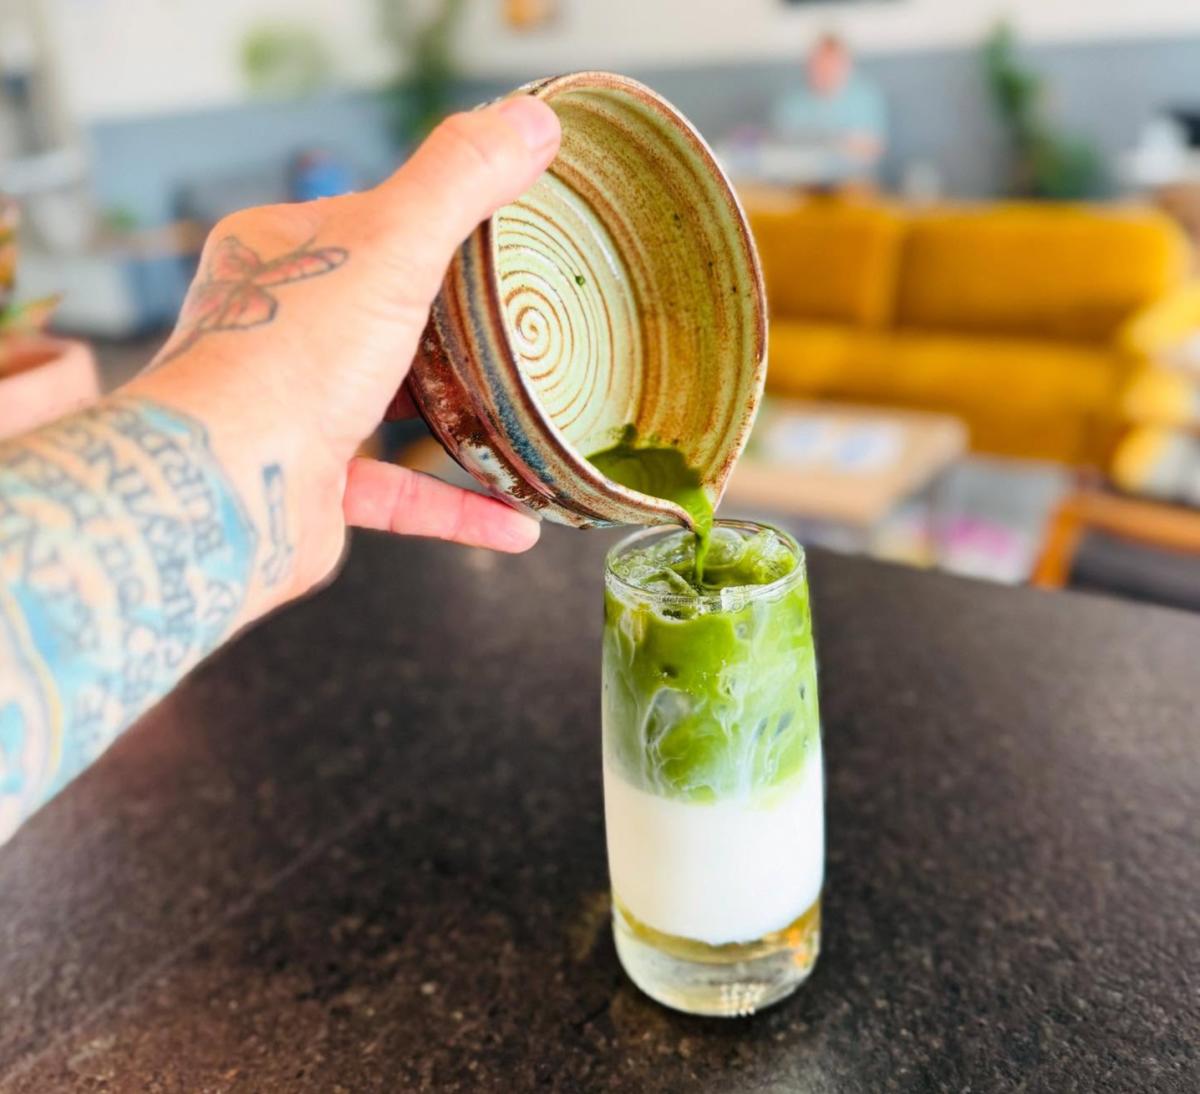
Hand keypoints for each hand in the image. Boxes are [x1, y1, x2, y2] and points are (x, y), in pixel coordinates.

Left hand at [127, 97, 561, 604]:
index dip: (428, 223)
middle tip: (524, 328)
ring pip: (390, 410)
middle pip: (381, 316)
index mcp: (278, 255)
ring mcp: (296, 412)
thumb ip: (460, 181)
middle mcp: (278, 331)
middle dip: (450, 328)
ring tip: (526, 415)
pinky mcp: (316, 487)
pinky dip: (459, 508)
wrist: (228, 489)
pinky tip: (519, 520)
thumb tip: (533, 120)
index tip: (498, 237)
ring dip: (459, 419)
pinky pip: (401, 497)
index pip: (363, 223)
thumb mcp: (391, 244)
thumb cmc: (292, 357)